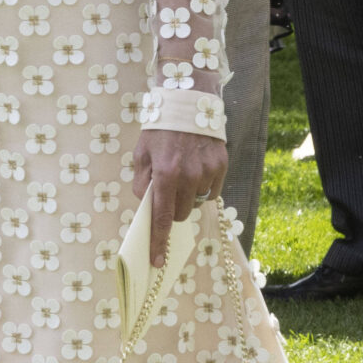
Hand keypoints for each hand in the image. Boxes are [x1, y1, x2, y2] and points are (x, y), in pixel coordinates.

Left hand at [128, 129, 227, 265]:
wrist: (188, 101)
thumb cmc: (160, 129)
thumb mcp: (142, 154)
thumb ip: (142, 182)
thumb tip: (147, 205)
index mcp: (165, 174)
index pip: (161, 217)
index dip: (158, 242)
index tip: (157, 261)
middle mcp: (188, 177)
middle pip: (179, 214)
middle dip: (171, 210)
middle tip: (168, 191)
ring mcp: (207, 172)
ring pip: (196, 204)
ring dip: (187, 197)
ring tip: (183, 174)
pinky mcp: (221, 166)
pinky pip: (211, 192)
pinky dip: (202, 188)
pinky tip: (196, 169)